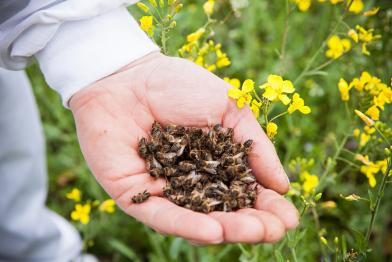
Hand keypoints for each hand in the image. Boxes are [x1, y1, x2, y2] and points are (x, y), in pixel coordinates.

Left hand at [70, 52, 298, 243]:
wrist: (128, 75)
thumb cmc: (180, 86)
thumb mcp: (230, 109)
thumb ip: (255, 147)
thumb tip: (283, 185)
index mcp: (216, 165)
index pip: (245, 193)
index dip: (268, 207)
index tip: (289, 216)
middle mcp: (192, 184)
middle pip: (224, 213)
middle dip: (252, 224)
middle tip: (275, 230)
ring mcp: (165, 192)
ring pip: (197, 221)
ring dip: (227, 229)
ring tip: (254, 230)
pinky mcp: (136, 196)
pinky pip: (162, 216)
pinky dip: (187, 226)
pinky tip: (214, 232)